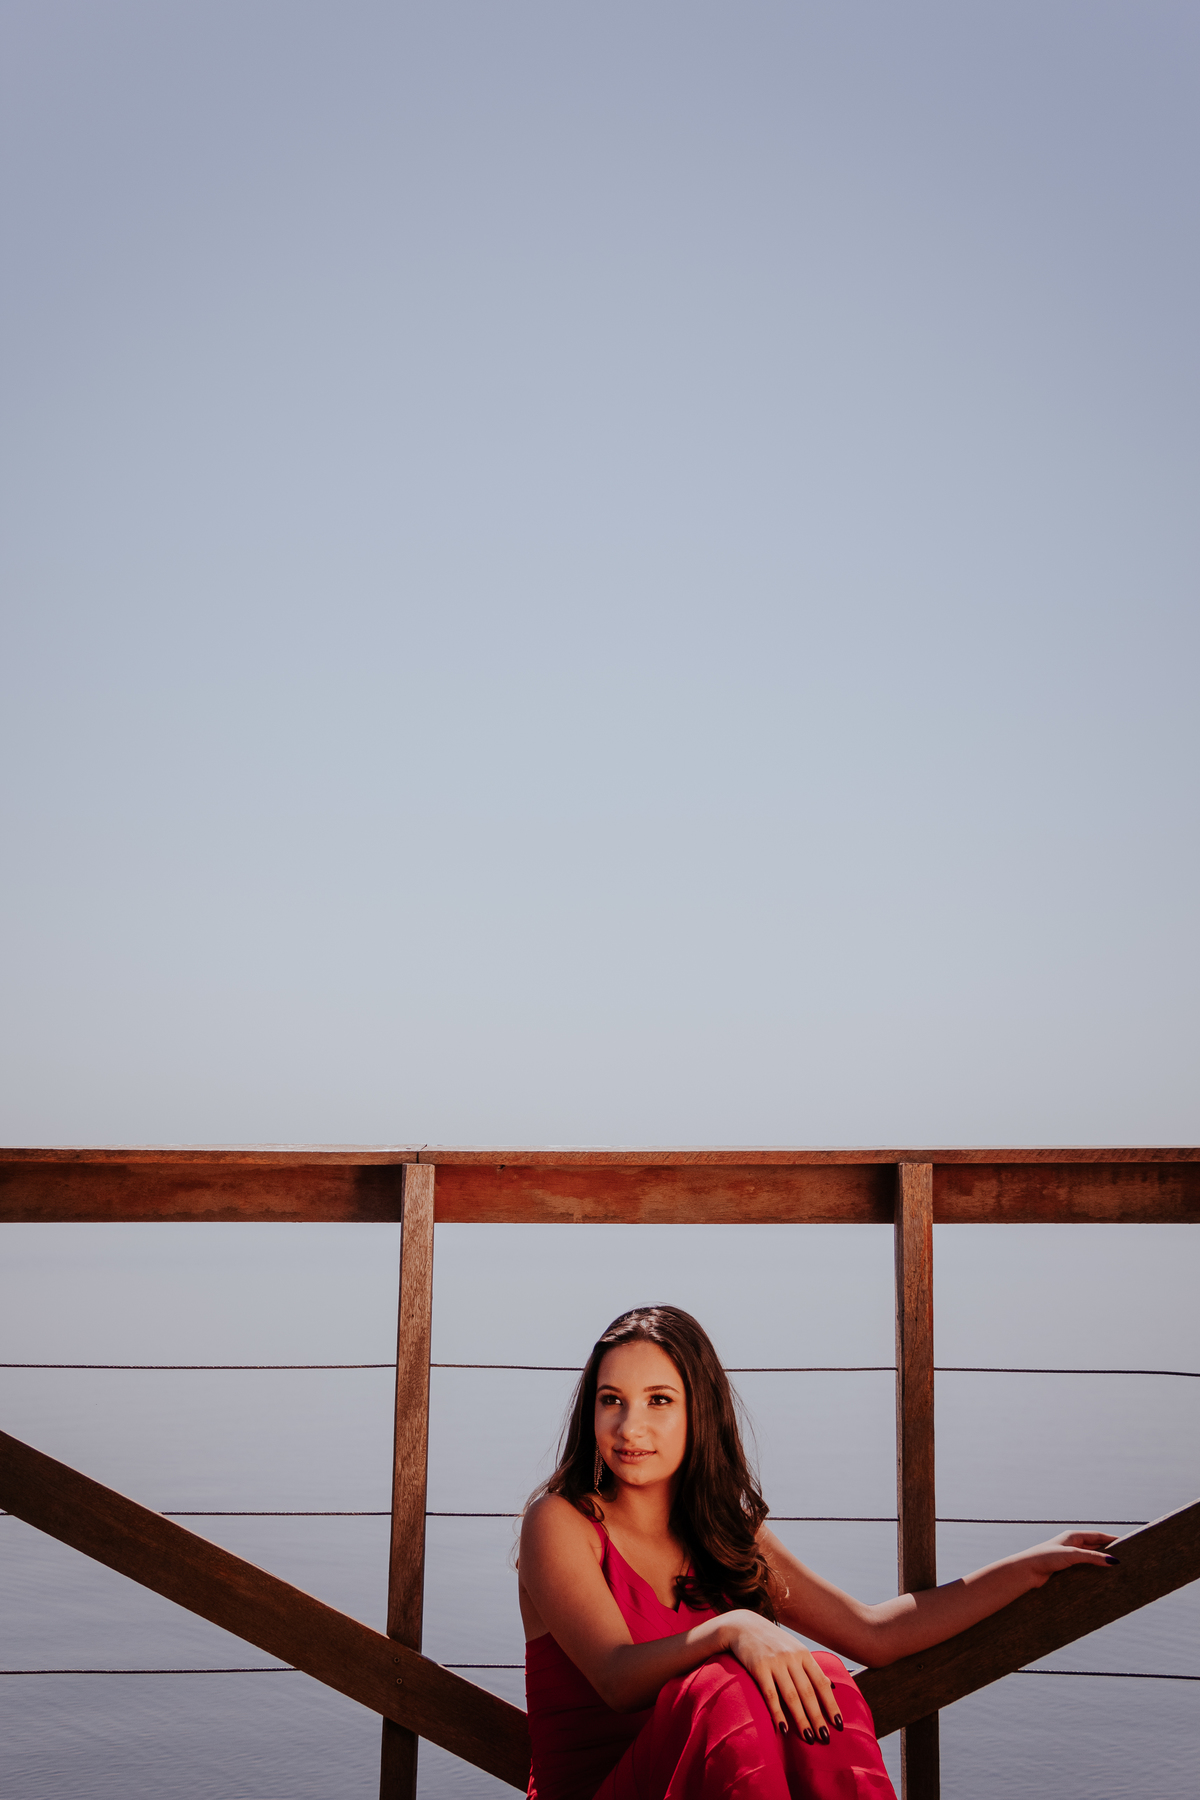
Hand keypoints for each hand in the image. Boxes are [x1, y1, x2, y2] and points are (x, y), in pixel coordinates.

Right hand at [722, 1610, 841, 1741]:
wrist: (742, 1625)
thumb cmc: (772, 1641)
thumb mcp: (793, 1648)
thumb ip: (810, 1667)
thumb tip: (832, 1686)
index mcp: (803, 1654)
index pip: (821, 1683)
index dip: (831, 1705)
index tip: (839, 1724)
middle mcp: (791, 1657)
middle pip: (808, 1692)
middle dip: (818, 1718)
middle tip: (825, 1738)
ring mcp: (775, 1662)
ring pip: (791, 1696)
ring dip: (801, 1719)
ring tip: (809, 1738)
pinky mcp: (758, 1667)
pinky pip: (770, 1694)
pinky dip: (777, 1713)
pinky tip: (783, 1728)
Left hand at [1010, 1530, 1119, 1588]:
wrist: (1027, 1571)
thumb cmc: (1045, 1557)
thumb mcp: (1072, 1555)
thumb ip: (1092, 1557)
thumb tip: (1113, 1561)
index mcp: (1073, 1536)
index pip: (1098, 1535)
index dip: (1112, 1539)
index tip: (1128, 1543)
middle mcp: (1072, 1544)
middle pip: (1096, 1546)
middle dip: (1109, 1551)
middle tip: (1126, 1559)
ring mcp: (1070, 1556)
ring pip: (1091, 1558)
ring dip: (1102, 1563)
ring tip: (1117, 1570)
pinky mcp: (1067, 1568)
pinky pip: (1085, 1568)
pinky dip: (1094, 1571)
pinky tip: (1102, 1578)